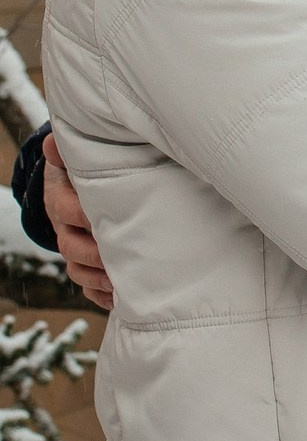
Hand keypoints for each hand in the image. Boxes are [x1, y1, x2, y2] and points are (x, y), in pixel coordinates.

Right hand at [44, 133, 112, 310]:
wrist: (83, 186)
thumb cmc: (87, 170)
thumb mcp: (77, 158)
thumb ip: (67, 151)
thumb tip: (51, 141)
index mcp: (62, 201)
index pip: (65, 210)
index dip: (82, 216)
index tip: (101, 220)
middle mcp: (66, 228)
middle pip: (71, 247)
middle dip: (93, 254)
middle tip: (118, 256)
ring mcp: (76, 248)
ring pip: (78, 270)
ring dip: (98, 279)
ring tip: (121, 283)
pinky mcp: (88, 264)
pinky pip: (88, 287)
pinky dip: (100, 295)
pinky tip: (118, 300)